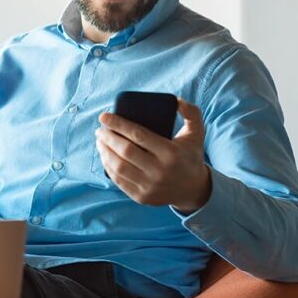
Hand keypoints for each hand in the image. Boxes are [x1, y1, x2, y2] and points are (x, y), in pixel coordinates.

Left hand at [95, 98, 211, 212]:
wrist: (193, 188)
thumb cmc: (190, 155)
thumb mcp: (197, 132)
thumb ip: (191, 112)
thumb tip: (175, 100)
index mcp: (171, 153)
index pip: (138, 135)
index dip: (118, 124)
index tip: (104, 116)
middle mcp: (160, 171)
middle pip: (125, 151)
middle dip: (108, 137)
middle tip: (100, 129)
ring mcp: (150, 186)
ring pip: (118, 167)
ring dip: (104, 152)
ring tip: (100, 141)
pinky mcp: (141, 197)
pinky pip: (119, 181)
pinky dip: (108, 167)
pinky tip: (104, 156)